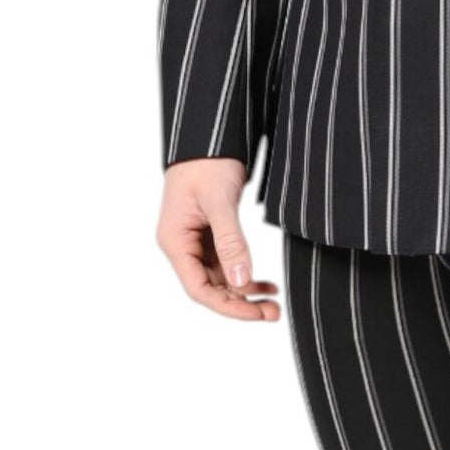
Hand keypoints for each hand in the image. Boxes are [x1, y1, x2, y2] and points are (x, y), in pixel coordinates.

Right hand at [156, 157, 280, 321]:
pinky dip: (246, 275)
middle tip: (273, 312)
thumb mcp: (220, 201)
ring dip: (246, 292)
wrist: (209, 135)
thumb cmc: (207, 161)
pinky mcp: (210, 234)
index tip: (256, 314)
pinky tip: (267, 284)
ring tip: (274, 303)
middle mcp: (182, 246)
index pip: (199, 288)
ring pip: (221, 279)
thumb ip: (230, 242)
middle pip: (210, 288)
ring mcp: (196, 241)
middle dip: (241, 304)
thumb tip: (241, 280)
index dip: (228, 306)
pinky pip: (227, 264)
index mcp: (175, 241)